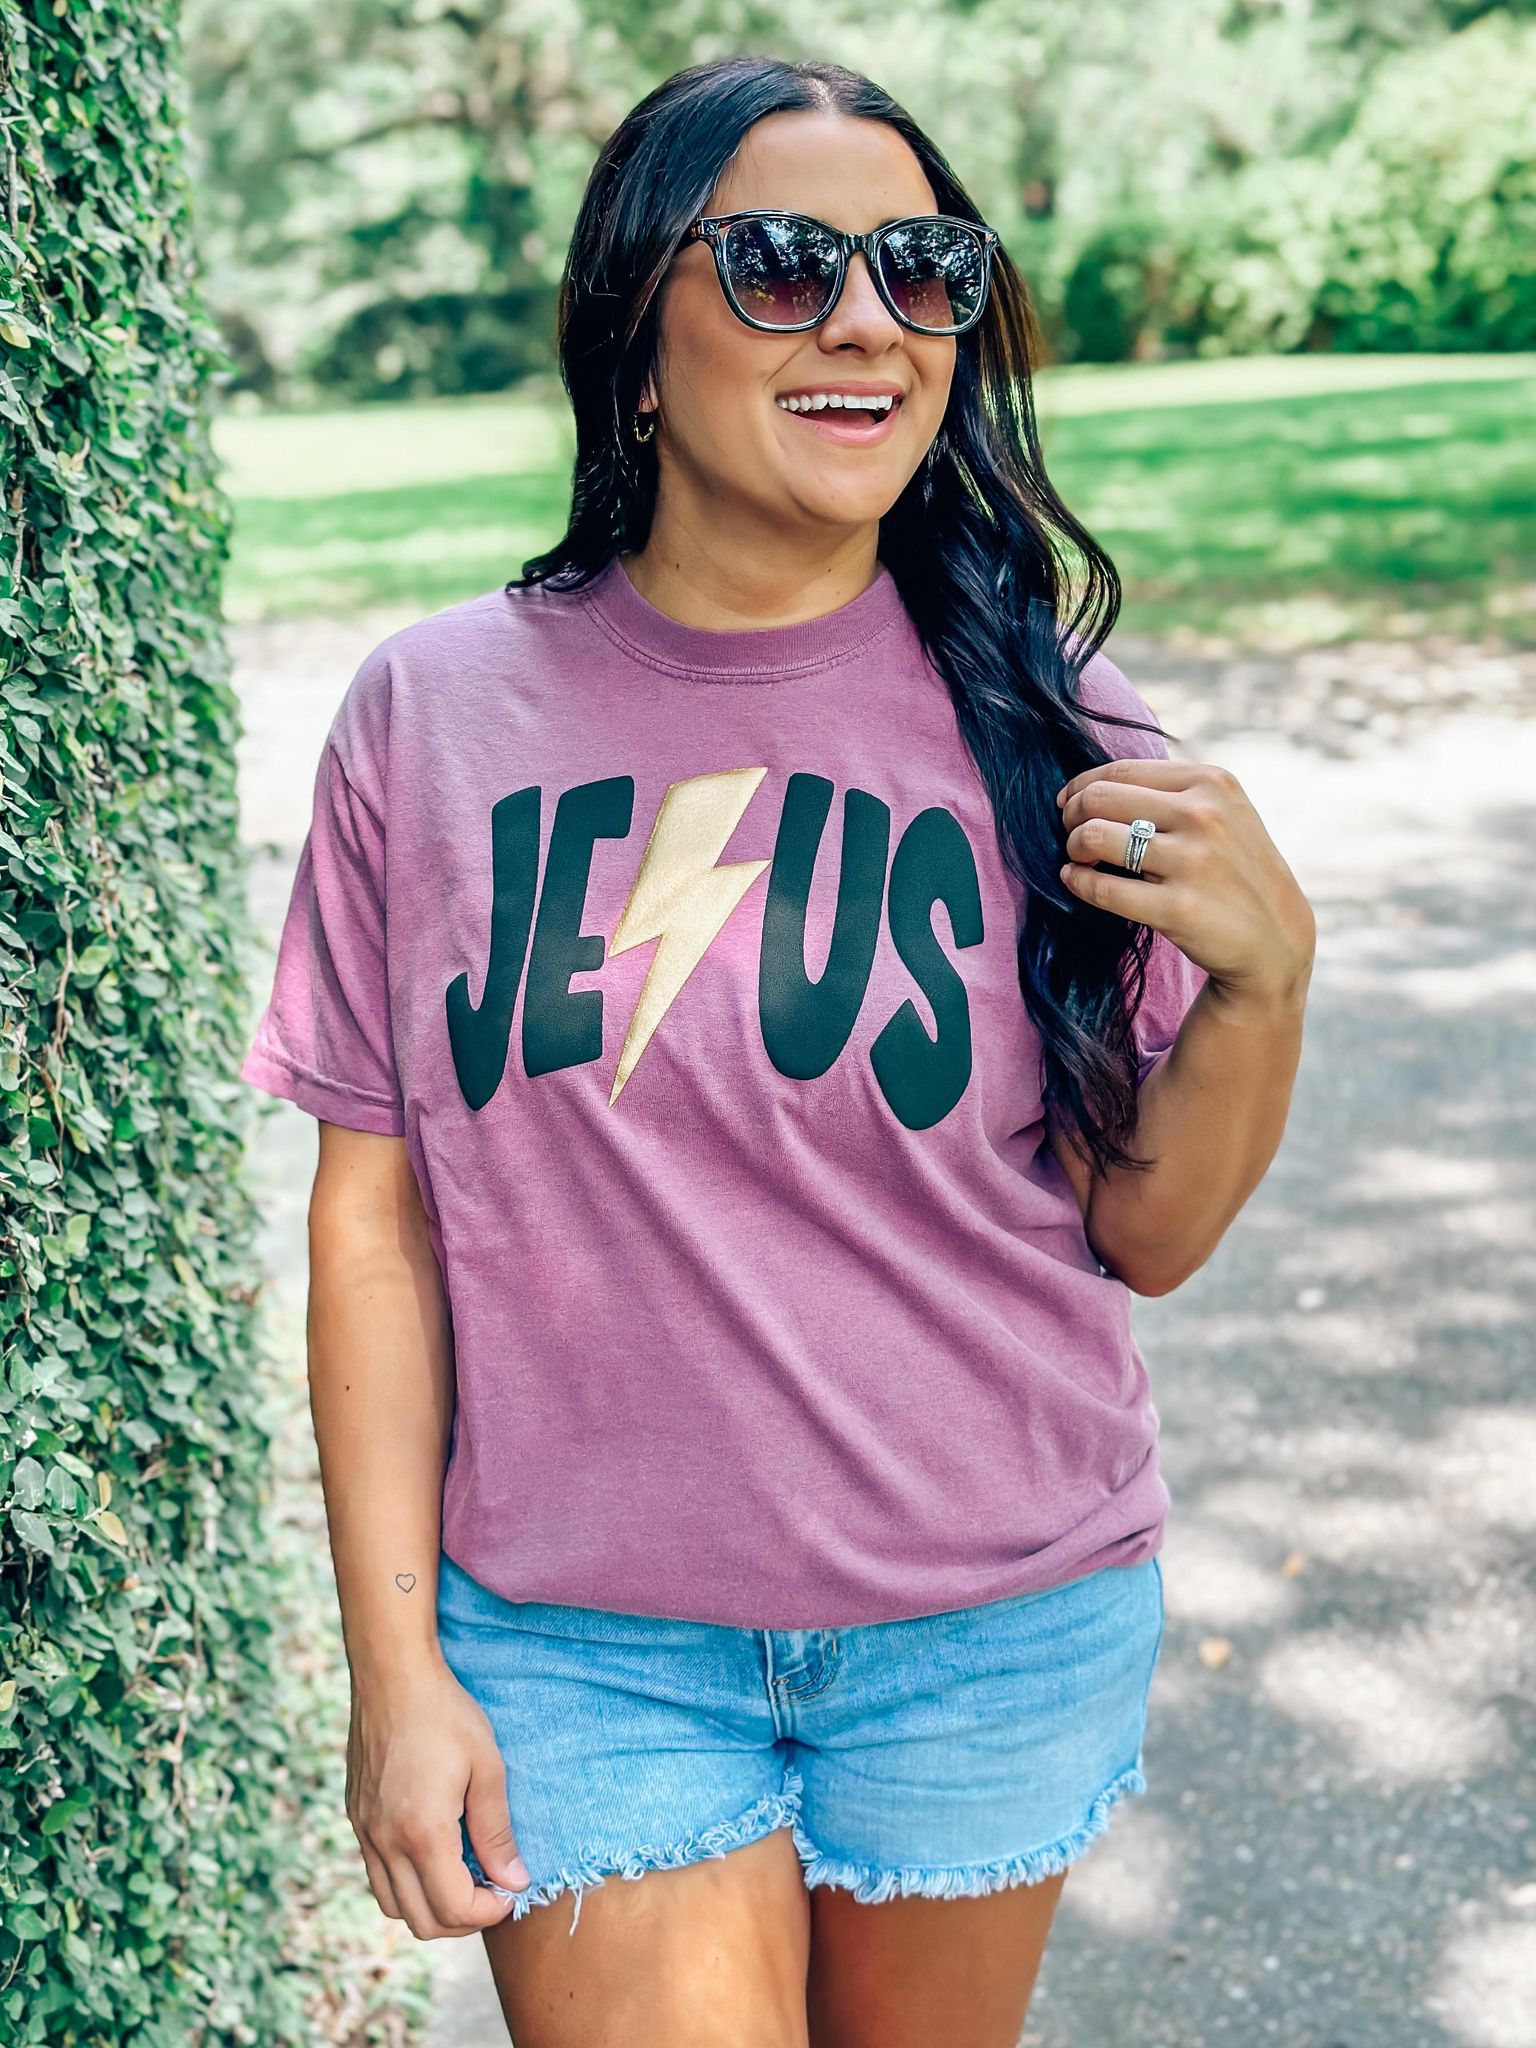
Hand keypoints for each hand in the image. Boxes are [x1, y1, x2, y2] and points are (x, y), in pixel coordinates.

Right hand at [345, 1657, 529, 1939]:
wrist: (392, 1677)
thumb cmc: (445, 1715)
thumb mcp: (487, 1768)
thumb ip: (496, 1832)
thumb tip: (513, 1881)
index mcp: (421, 1832)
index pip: (453, 1908)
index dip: (488, 1912)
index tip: (511, 1891)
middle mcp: (385, 1842)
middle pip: (421, 1921)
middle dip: (463, 1920)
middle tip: (492, 1891)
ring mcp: (365, 1832)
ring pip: (394, 1905)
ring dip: (432, 1907)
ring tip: (465, 1877)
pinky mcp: (356, 1819)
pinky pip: (378, 1876)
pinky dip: (407, 1885)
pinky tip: (435, 1855)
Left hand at [1055, 759, 1314, 1006]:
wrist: (1274, 938)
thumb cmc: (1234, 871)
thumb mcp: (1223, 813)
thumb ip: (1171, 793)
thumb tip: (1091, 786)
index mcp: (1211, 783)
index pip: (1121, 771)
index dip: (1081, 786)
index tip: (1068, 803)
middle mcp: (1204, 815)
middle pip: (1100, 798)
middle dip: (1071, 815)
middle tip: (1071, 835)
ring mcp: (1192, 861)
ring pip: (1094, 836)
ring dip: (1074, 848)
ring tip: (1078, 860)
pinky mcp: (1178, 908)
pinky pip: (1101, 887)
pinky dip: (1077, 881)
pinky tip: (1076, 881)